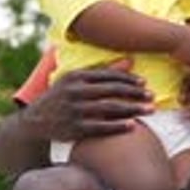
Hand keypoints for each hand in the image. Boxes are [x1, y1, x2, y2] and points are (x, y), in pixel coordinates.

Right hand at [23, 64, 152, 141]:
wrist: (36, 120)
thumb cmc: (63, 96)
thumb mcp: (77, 80)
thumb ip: (103, 71)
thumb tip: (131, 60)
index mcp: (76, 76)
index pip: (108, 75)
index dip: (128, 79)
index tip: (144, 83)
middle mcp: (75, 92)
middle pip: (112, 91)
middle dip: (135, 93)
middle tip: (152, 96)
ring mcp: (74, 111)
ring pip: (109, 109)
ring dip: (132, 109)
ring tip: (150, 110)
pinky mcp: (74, 129)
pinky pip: (100, 127)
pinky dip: (117, 126)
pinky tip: (133, 126)